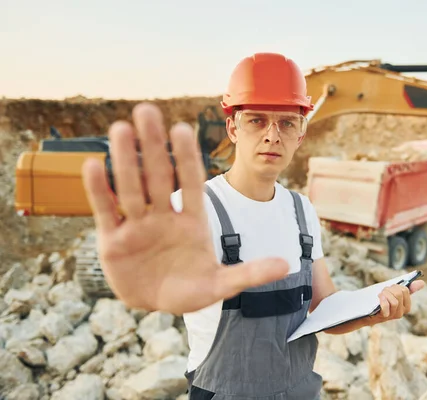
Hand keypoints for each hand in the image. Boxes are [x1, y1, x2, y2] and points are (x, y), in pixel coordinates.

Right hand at [81, 103, 288, 313]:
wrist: (158, 304)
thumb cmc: (192, 289)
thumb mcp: (221, 285)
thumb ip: (250, 273)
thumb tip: (287, 265)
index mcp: (193, 221)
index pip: (191, 183)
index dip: (186, 158)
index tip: (182, 129)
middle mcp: (164, 217)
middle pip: (158, 176)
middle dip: (153, 146)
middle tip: (146, 110)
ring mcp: (138, 226)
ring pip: (131, 187)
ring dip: (126, 160)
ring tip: (120, 128)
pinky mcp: (114, 241)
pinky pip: (106, 211)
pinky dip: (99, 191)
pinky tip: (93, 165)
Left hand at [369, 280, 424, 323]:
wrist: (368, 313)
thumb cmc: (383, 301)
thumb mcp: (395, 294)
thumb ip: (409, 289)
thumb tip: (422, 282)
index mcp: (406, 306)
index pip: (405, 290)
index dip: (396, 286)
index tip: (390, 288)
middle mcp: (402, 312)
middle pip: (399, 294)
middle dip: (389, 289)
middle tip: (383, 291)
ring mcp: (393, 315)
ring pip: (394, 300)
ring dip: (385, 294)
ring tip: (380, 295)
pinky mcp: (385, 317)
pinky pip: (387, 307)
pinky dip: (382, 301)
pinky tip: (379, 298)